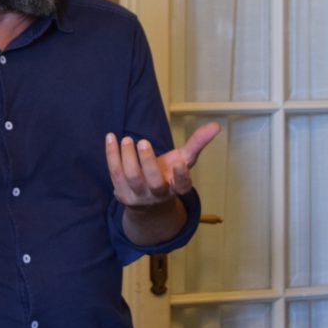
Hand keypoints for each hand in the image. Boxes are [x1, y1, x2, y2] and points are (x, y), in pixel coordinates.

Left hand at [106, 121, 220, 209]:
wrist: (148, 202)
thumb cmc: (169, 174)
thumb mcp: (184, 159)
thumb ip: (198, 143)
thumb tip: (216, 125)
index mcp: (176, 187)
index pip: (182, 185)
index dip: (181, 176)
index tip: (179, 163)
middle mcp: (158, 194)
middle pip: (153, 182)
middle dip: (147, 162)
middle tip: (143, 141)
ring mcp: (139, 195)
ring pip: (132, 178)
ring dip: (128, 157)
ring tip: (127, 139)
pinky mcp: (121, 193)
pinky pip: (115, 173)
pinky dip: (112, 154)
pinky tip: (111, 137)